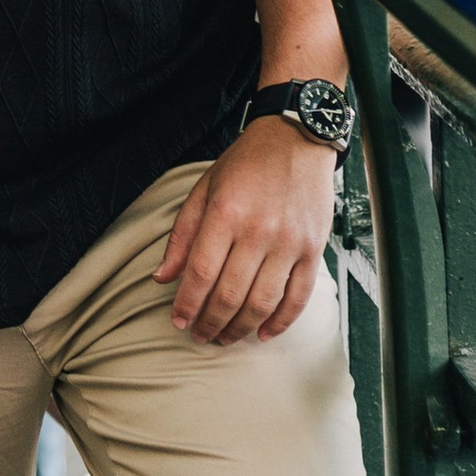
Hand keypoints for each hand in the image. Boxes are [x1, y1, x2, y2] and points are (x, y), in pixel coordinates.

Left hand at [155, 118, 336, 344]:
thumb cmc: (246, 162)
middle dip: (210, 323)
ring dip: (240, 328)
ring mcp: (289, 241)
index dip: (188, 304)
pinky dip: (280, 322)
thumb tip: (163, 278)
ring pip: (262, 302)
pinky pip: (298, 296)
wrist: (296, 138)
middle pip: (230, 294)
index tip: (178, 321)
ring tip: (225, 337)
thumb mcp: (205, 187)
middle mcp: (259, 230)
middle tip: (200, 336)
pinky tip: (263, 333)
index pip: (202, 272)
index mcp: (227, 212)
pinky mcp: (313, 248)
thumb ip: (183, 234)